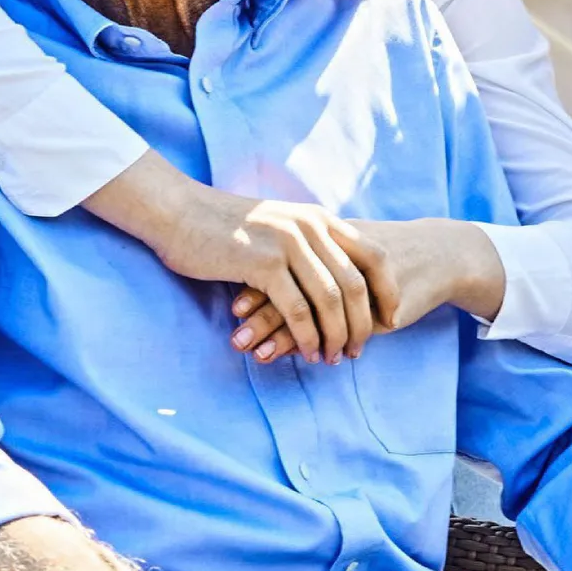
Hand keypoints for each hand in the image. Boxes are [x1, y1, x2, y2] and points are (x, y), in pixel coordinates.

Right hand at [91, 156, 381, 362]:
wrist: (179, 212)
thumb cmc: (226, 226)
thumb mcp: (279, 225)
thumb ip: (308, 244)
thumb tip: (334, 279)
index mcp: (320, 219)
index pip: (374, 256)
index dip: (388, 290)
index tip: (392, 319)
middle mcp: (311, 227)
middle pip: (356, 284)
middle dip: (362, 324)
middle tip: (358, 350)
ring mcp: (288, 244)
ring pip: (330, 300)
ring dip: (335, 336)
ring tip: (333, 358)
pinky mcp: (263, 264)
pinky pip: (297, 310)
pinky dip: (306, 337)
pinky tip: (306, 352)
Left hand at [228, 218, 504, 360]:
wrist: (442, 251)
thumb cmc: (388, 253)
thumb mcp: (346, 248)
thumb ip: (312, 257)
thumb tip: (264, 270)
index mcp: (324, 238)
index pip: (280, 261)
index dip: (253, 283)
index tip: (229, 306)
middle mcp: (337, 256)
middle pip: (289, 286)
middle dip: (260, 315)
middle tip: (234, 337)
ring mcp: (358, 278)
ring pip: (312, 307)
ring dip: (281, 333)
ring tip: (254, 353)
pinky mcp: (378, 299)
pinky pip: (341, 322)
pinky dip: (318, 338)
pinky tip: (299, 354)